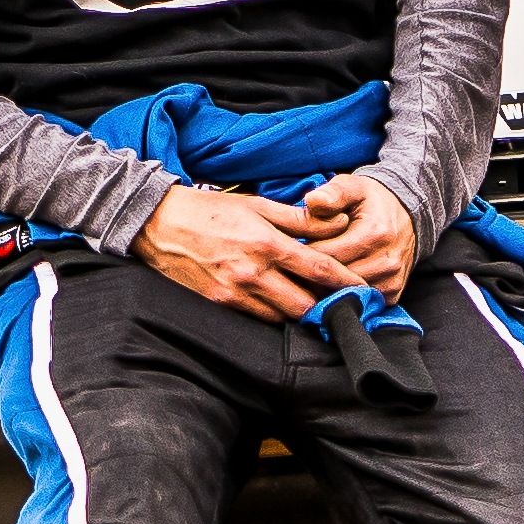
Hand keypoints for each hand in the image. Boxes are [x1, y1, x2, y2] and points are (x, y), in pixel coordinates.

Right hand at [140, 183, 347, 318]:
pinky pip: (257, 318)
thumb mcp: (257, 205)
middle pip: (305, 304)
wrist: (158, 225)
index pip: (320, 270)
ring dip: (299, 312)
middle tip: (341, 304)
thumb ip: (298, 218)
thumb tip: (337, 221)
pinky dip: (272, 314)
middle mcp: (253, 273)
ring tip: (312, 305)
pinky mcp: (219, 305)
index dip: (347, 283)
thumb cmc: (210, 211)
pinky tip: (279, 304)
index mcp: (267, 244)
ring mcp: (235, 293)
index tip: (365, 290)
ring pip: (282, 317)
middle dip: (325, 306)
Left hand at [278, 171, 424, 295]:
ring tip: (309, 273)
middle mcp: (387, 261)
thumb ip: (332, 193)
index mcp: (375, 234)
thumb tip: (313, 201)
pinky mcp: (392, 294)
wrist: (407, 216)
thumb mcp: (352, 187)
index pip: (326, 255)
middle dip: (310, 273)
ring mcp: (391, 280)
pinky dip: (342, 295)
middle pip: (334, 279)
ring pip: (344, 294)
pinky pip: (358, 303)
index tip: (290, 248)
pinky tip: (331, 282)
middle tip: (293, 264)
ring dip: (324, 287)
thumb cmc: (371, 201)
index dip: (303, 253)